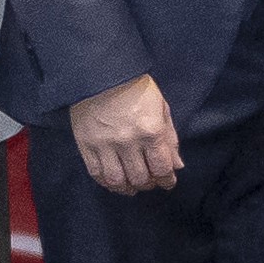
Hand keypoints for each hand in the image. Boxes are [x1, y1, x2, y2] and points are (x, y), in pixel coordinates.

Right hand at [69, 74, 184, 194]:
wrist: (101, 74)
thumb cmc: (136, 88)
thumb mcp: (161, 108)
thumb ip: (170, 139)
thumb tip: (177, 166)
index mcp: (151, 131)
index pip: (162, 168)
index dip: (167, 180)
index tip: (168, 182)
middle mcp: (128, 142)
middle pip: (140, 178)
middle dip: (149, 184)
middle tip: (151, 182)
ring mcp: (105, 145)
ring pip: (117, 180)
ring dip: (128, 188)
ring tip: (133, 187)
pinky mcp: (86, 145)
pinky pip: (96, 173)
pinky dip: (107, 183)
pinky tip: (114, 182)